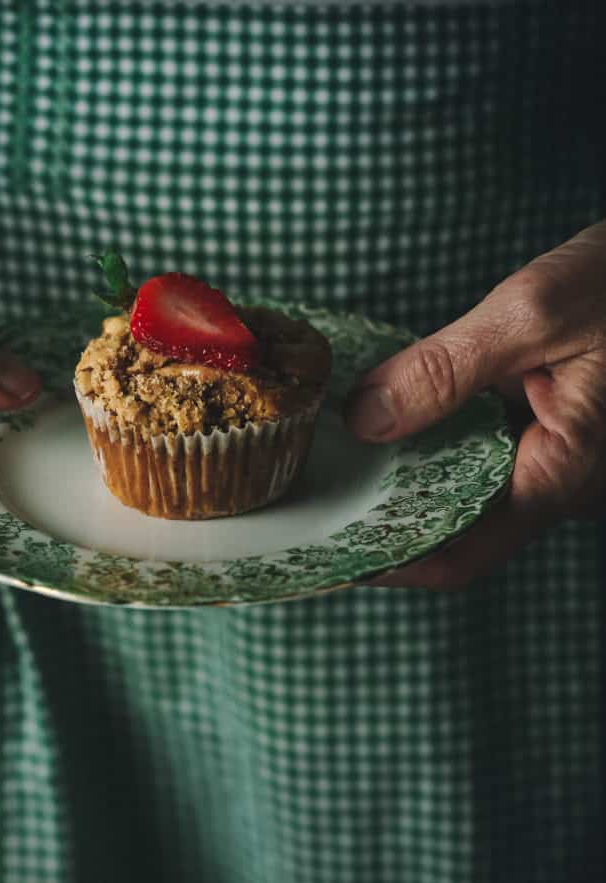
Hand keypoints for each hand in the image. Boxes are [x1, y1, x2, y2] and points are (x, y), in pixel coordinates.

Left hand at [344, 220, 605, 589]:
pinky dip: (442, 452)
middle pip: (460, 531)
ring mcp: (568, 467)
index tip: (330, 552)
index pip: (460, 554)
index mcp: (563, 472)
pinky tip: (402, 426)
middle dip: (389, 521)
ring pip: (474, 498)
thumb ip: (446, 368)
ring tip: (345, 464)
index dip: (390, 563)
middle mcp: (567, 486)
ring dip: (413, 485)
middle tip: (320, 500)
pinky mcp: (565, 439)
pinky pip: (493, 464)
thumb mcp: (535, 312)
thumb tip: (366, 420)